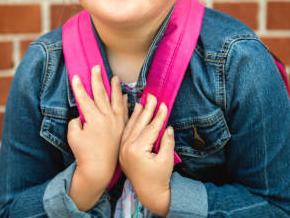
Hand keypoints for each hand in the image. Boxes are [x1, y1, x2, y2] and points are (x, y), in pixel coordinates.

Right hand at [67, 66, 127, 210]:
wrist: (99, 169)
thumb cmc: (84, 153)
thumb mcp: (73, 135)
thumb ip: (76, 121)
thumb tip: (81, 116)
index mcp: (93, 118)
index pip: (84, 99)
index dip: (79, 87)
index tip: (76, 76)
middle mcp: (106, 117)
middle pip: (100, 94)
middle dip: (97, 80)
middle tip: (95, 67)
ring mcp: (116, 122)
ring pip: (115, 100)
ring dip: (114, 88)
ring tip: (114, 77)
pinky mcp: (122, 128)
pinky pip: (125, 111)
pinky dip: (125, 102)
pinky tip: (125, 96)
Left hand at [119, 94, 174, 215]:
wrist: (148, 193)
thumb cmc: (160, 178)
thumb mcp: (166, 160)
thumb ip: (167, 141)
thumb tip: (167, 126)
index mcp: (136, 150)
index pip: (150, 128)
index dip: (158, 116)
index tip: (164, 104)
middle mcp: (126, 148)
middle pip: (138, 124)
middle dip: (147, 110)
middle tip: (153, 97)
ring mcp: (122, 149)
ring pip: (130, 126)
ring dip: (137, 113)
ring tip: (143, 102)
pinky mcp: (122, 150)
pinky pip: (125, 132)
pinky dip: (129, 122)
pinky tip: (133, 113)